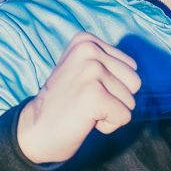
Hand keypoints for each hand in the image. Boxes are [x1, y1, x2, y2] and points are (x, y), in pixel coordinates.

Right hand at [16, 35, 141, 164]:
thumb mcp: (82, 70)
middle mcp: (89, 50)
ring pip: (130, 101)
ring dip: (110, 112)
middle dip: (116, 99)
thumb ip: (107, 62)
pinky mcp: (93, 94)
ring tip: (84, 110)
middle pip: (135, 83)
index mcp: (87, 40)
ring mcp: (91, 71)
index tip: (85, 91)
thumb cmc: (63, 104)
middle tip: (86, 102)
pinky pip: (124, 117)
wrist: (34, 130)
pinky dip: (108, 126)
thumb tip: (136, 66)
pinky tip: (85, 120)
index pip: (131, 68)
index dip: (113, 87)